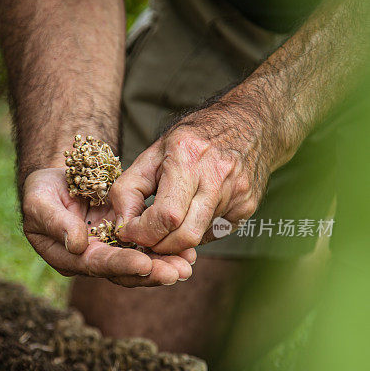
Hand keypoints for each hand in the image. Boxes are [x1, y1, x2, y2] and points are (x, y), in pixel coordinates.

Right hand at [21, 168, 195, 286]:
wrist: (57, 179)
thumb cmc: (41, 191)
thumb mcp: (39, 202)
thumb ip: (56, 223)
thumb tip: (78, 245)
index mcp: (68, 256)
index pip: (97, 264)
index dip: (120, 265)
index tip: (144, 264)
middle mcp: (92, 259)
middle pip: (123, 272)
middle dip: (151, 273)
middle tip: (177, 272)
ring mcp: (110, 248)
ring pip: (140, 263)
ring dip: (164, 265)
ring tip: (188, 264)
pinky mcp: (124, 236)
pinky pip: (147, 247)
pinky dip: (166, 249)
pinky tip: (187, 251)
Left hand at [110, 99, 274, 252]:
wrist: (249, 124)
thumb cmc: (194, 137)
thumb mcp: (153, 152)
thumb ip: (128, 188)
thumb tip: (121, 225)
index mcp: (187, 157)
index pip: (166, 216)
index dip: (142, 232)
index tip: (129, 231)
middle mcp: (216, 176)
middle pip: (185, 236)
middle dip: (158, 245)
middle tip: (146, 237)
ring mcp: (236, 193)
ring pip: (198, 238)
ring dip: (175, 240)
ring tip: (166, 225)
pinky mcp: (247, 207)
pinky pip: (214, 234)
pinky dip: (196, 232)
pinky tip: (192, 213)